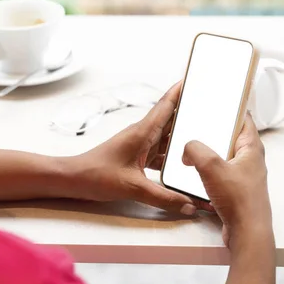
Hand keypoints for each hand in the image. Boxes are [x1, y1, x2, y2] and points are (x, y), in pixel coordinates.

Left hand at [71, 82, 211, 214]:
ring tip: (202, 139)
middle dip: (188, 115)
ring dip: (181, 139)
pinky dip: (171, 158)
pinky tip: (181, 165)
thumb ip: (164, 198)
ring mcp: (139, 146)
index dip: (181, 92)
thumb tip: (189, 205)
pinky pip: (159, 154)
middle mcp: (142, 135)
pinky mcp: (135, 158)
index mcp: (142, 132)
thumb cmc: (95, 174)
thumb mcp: (133, 187)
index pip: (166, 106)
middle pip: (170, 121)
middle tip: (209, 110)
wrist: (73, 179)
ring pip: (166, 139)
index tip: (195, 79)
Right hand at [182, 115, 272, 246]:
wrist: (246, 233)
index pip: (243, 117)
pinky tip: (197, 177)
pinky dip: (208, 173)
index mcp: (251, 148)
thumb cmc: (240, 202)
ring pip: (223, 157)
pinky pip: (219, 174)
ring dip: (208, 156)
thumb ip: (195, 150)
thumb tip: (188, 148)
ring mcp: (244, 175)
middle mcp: (250, 160)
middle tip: (198, 130)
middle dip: (212, 134)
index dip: (230, 108)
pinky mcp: (236, 189)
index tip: (218, 101)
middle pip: (230, 137)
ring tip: (194, 156)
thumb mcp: (210, 167)